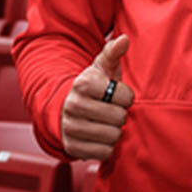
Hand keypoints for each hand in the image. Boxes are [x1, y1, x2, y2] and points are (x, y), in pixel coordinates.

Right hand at [61, 34, 134, 160]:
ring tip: (105, 122)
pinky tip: (99, 136)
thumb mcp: (101, 67)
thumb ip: (113, 52)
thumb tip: (123, 39)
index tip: (116, 95)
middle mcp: (74, 105)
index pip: (125, 97)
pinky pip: (104, 152)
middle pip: (120, 118)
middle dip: (120, 114)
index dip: (126, 97)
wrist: (65, 109)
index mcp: (84, 84)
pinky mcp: (72, 147)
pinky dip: (106, 146)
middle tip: (110, 110)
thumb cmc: (92, 87)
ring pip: (113, 136)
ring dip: (114, 131)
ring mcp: (71, 127)